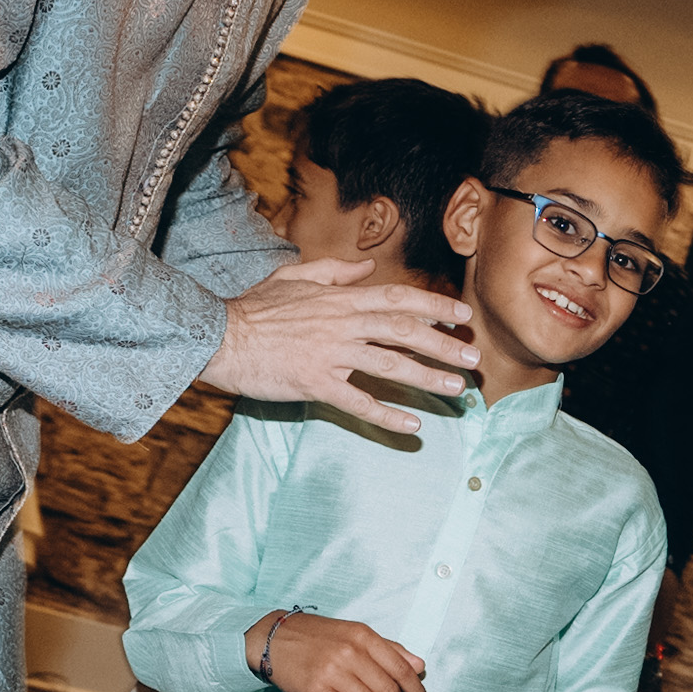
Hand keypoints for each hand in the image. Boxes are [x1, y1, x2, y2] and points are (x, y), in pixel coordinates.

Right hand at [205, 258, 476, 435]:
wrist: (218, 337)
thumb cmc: (255, 309)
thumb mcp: (295, 277)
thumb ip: (336, 271)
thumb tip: (367, 266)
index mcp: (340, 300)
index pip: (398, 299)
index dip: (435, 307)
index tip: (463, 316)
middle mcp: (341, 324)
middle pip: (404, 331)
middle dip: (444, 345)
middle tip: (474, 359)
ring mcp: (330, 355)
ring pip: (390, 365)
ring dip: (428, 378)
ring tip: (457, 389)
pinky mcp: (315, 384)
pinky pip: (357, 401)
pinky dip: (386, 415)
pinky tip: (412, 426)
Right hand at [259, 611, 425, 691]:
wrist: (274, 638)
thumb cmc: (318, 637)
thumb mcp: (354, 633)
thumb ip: (389, 649)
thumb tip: (420, 666)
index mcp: (363, 636)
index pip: (401, 668)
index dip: (416, 690)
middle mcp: (349, 653)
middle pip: (388, 691)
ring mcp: (331, 672)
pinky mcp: (315, 691)